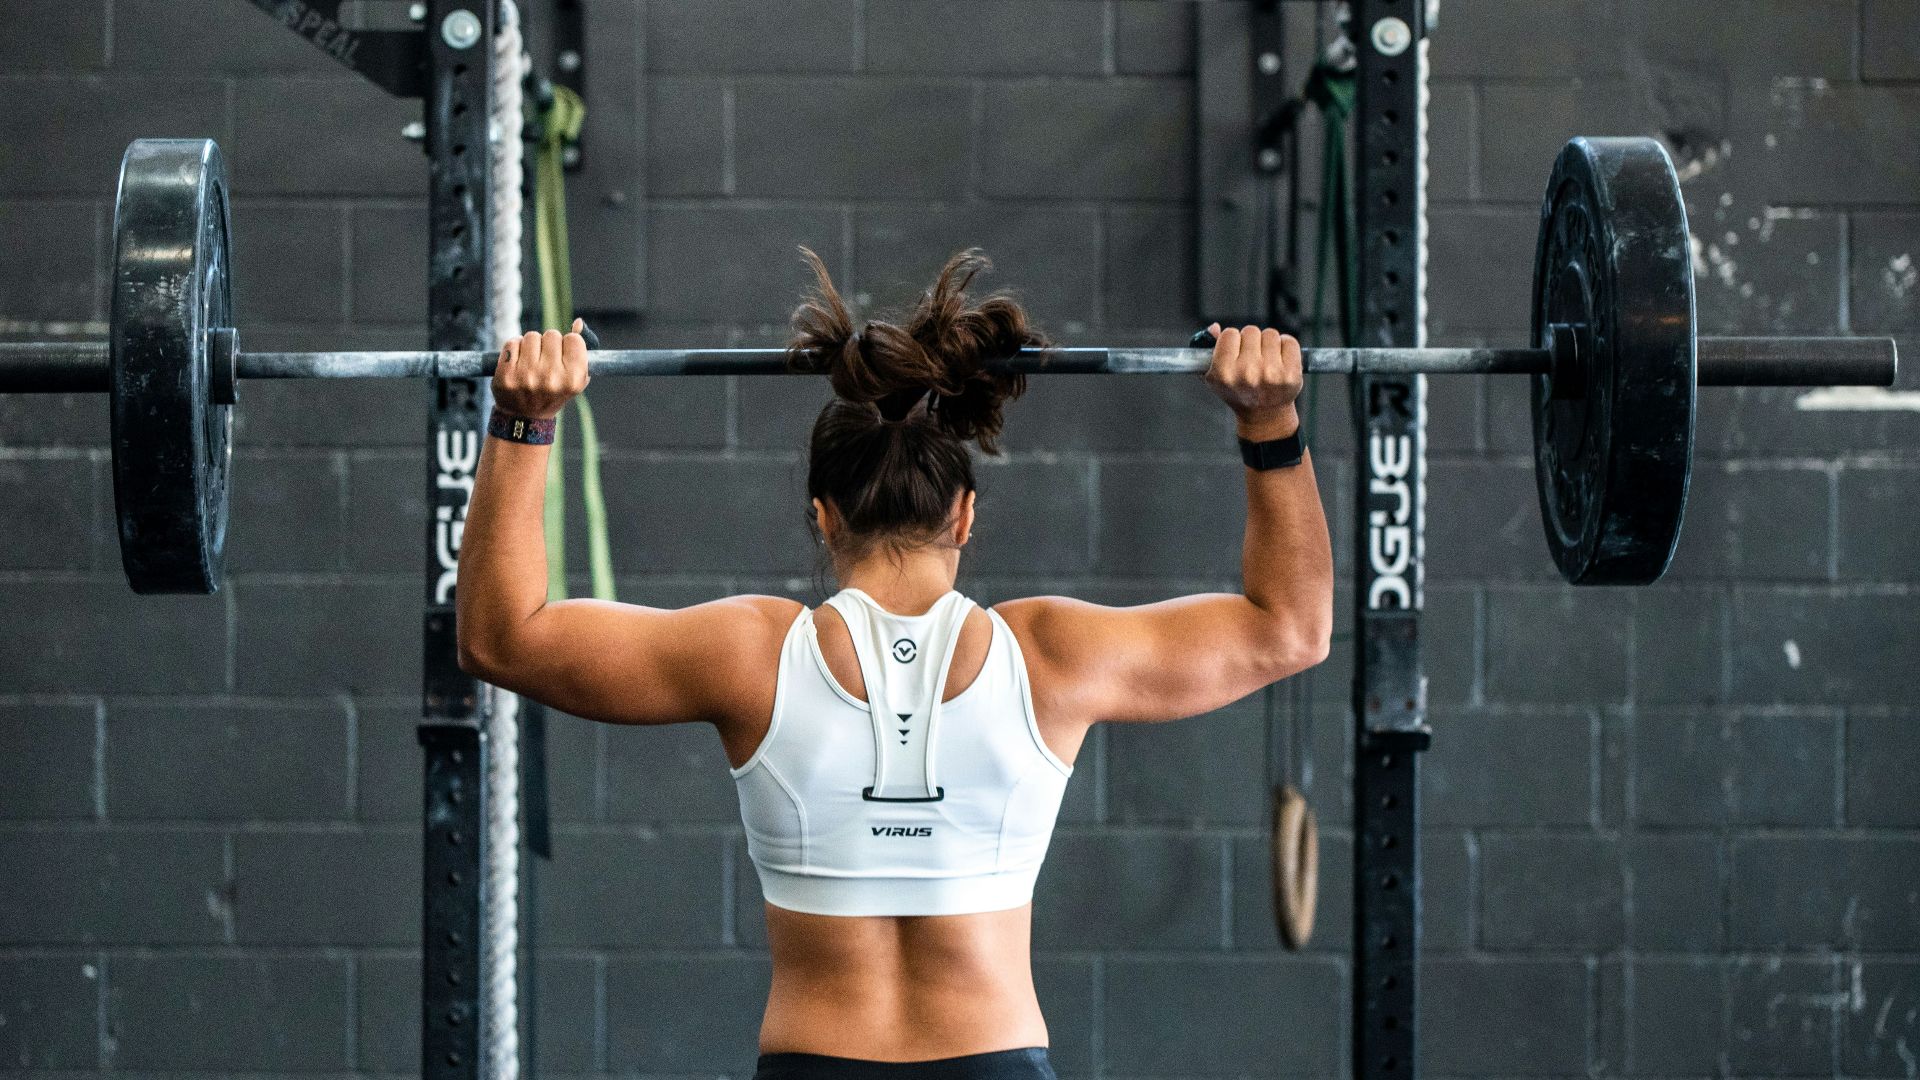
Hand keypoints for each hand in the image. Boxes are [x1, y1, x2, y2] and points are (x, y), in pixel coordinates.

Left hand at [493, 318, 589, 419]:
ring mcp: (527, 376)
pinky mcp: (507, 375)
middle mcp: (552, 378)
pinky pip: (512, 342)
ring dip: (530, 345)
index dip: (567, 345)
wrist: (524, 417)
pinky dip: (514, 348)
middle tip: (544, 361)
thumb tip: (578, 322)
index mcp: (573, 379)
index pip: (574, 339)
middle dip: (547, 344)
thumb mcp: (574, 376)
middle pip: (552, 334)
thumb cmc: (553, 392)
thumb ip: (579, 349)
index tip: (562, 357)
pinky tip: (517, 363)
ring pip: (531, 336)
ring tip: (530, 362)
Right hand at [1202, 323, 1302, 438]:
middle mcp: (1247, 373)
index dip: (1233, 342)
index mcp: (1224, 373)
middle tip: (1252, 359)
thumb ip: (1207, 349)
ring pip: (1270, 334)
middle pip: (1250, 331)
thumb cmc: (1238, 391)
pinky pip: (1290, 342)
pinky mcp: (1291, 374)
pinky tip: (1280, 361)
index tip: (1236, 353)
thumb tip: (1215, 327)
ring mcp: (1271, 374)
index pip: (1229, 334)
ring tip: (1266, 361)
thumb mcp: (1215, 376)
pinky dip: (1286, 347)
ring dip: (1268, 344)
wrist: (1264, 415)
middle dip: (1251, 342)